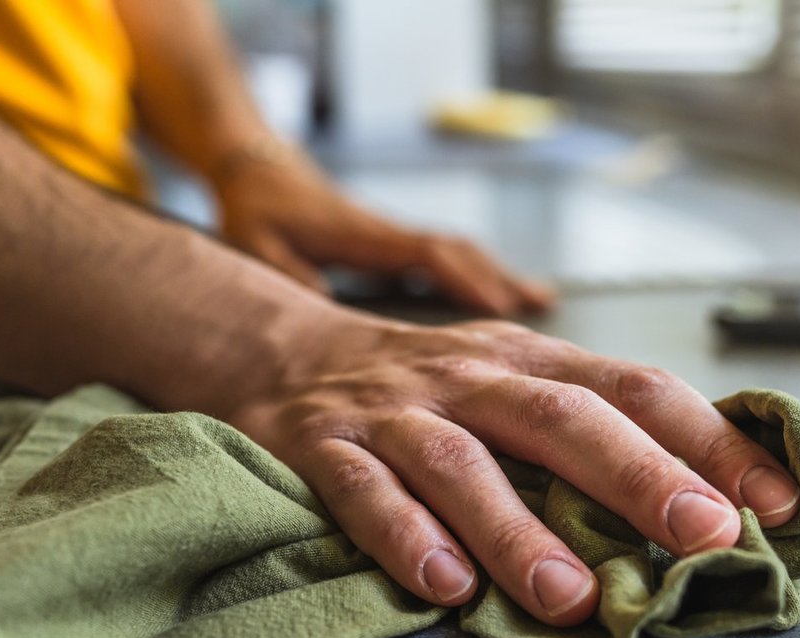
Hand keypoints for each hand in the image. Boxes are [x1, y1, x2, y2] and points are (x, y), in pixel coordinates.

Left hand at [214, 147, 552, 316]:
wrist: (256, 168)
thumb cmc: (256, 210)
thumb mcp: (259, 245)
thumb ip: (291, 275)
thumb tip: (325, 303)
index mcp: (365, 237)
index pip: (428, 255)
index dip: (464, 280)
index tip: (497, 307)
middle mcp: (389, 233)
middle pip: (458, 252)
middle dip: (500, 278)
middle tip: (543, 305)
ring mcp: (394, 237)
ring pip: (457, 252)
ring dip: (498, 274)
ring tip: (540, 300)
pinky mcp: (391, 244)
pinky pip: (444, 257)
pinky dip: (477, 273)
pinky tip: (496, 295)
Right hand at [225, 313, 799, 625]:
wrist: (277, 351)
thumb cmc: (426, 390)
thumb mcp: (511, 383)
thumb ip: (591, 430)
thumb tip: (711, 502)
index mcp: (532, 361)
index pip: (636, 388)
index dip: (711, 440)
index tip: (779, 500)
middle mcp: (472, 378)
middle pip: (564, 418)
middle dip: (641, 477)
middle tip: (704, 538)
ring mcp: (395, 414)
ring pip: (464, 466)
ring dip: (521, 531)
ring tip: (573, 598)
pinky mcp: (322, 450)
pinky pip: (364, 494)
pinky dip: (405, 538)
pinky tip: (445, 588)